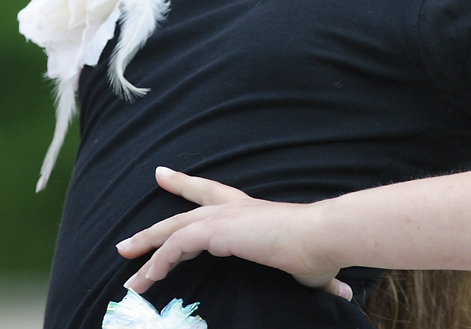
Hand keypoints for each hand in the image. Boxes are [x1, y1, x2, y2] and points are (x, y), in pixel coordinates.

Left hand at [116, 167, 351, 300]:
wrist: (319, 237)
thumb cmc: (319, 252)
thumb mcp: (311, 267)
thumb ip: (319, 278)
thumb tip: (343, 295)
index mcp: (249, 211)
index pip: (210, 192)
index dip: (185, 184)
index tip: (162, 175)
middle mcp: (233, 208)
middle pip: (184, 208)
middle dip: (153, 226)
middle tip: (127, 241)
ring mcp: (223, 217)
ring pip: (173, 230)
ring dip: (148, 252)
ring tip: (129, 278)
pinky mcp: (216, 230)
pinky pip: (176, 246)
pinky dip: (158, 262)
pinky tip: (147, 278)